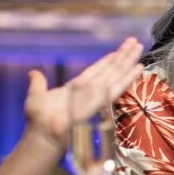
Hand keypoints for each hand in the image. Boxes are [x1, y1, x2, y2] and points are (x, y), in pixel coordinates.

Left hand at [24, 38, 143, 147]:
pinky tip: (139, 67)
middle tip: (135, 42)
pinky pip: (118, 86)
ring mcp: (97, 93)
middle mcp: (90, 89)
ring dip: (129, 60)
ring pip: (117, 73)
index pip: (97, 70)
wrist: (44, 132)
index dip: (108, 60)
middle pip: (111, 69)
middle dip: (123, 55)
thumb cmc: (40, 119)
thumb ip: (39, 83)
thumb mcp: (36, 95)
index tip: (119, 50)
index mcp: (77, 87)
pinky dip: (129, 76)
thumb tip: (34, 73)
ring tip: (139, 47)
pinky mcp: (101, 100)